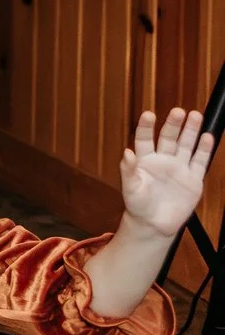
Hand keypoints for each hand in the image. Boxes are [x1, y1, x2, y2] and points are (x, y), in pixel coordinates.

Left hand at [117, 107, 215, 236]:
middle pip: (168, 138)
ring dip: (191, 131)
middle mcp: (162, 160)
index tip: (149, 114)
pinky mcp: (193, 179)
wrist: (154, 224)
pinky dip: (204, 149)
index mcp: (144, 160)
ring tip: (195, 115)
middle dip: (174, 124)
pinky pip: (199, 161)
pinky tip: (207, 136)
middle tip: (179, 111)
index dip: (146, 126)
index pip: (145, 138)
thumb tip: (126, 152)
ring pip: (186, 145)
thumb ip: (128, 171)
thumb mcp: (130, 189)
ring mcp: (179, 168)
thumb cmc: (138, 205)